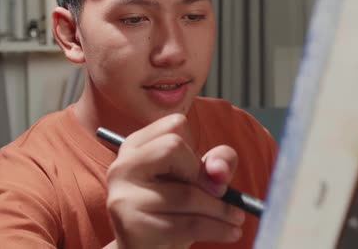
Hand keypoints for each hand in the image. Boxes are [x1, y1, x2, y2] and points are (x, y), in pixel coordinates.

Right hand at [105, 114, 244, 248]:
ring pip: (186, 193)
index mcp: (136, 145)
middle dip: (204, 175)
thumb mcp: (199, 179)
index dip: (196, 148)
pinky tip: (230, 232)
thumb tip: (218, 171)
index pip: (175, 124)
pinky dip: (217, 229)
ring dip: (221, 210)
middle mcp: (122, 166)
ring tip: (234, 220)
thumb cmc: (174, 209)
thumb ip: (218, 162)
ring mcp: (123, 197)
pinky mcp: (132, 227)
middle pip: (173, 147)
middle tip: (220, 195)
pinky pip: (187, 224)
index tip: (203, 173)